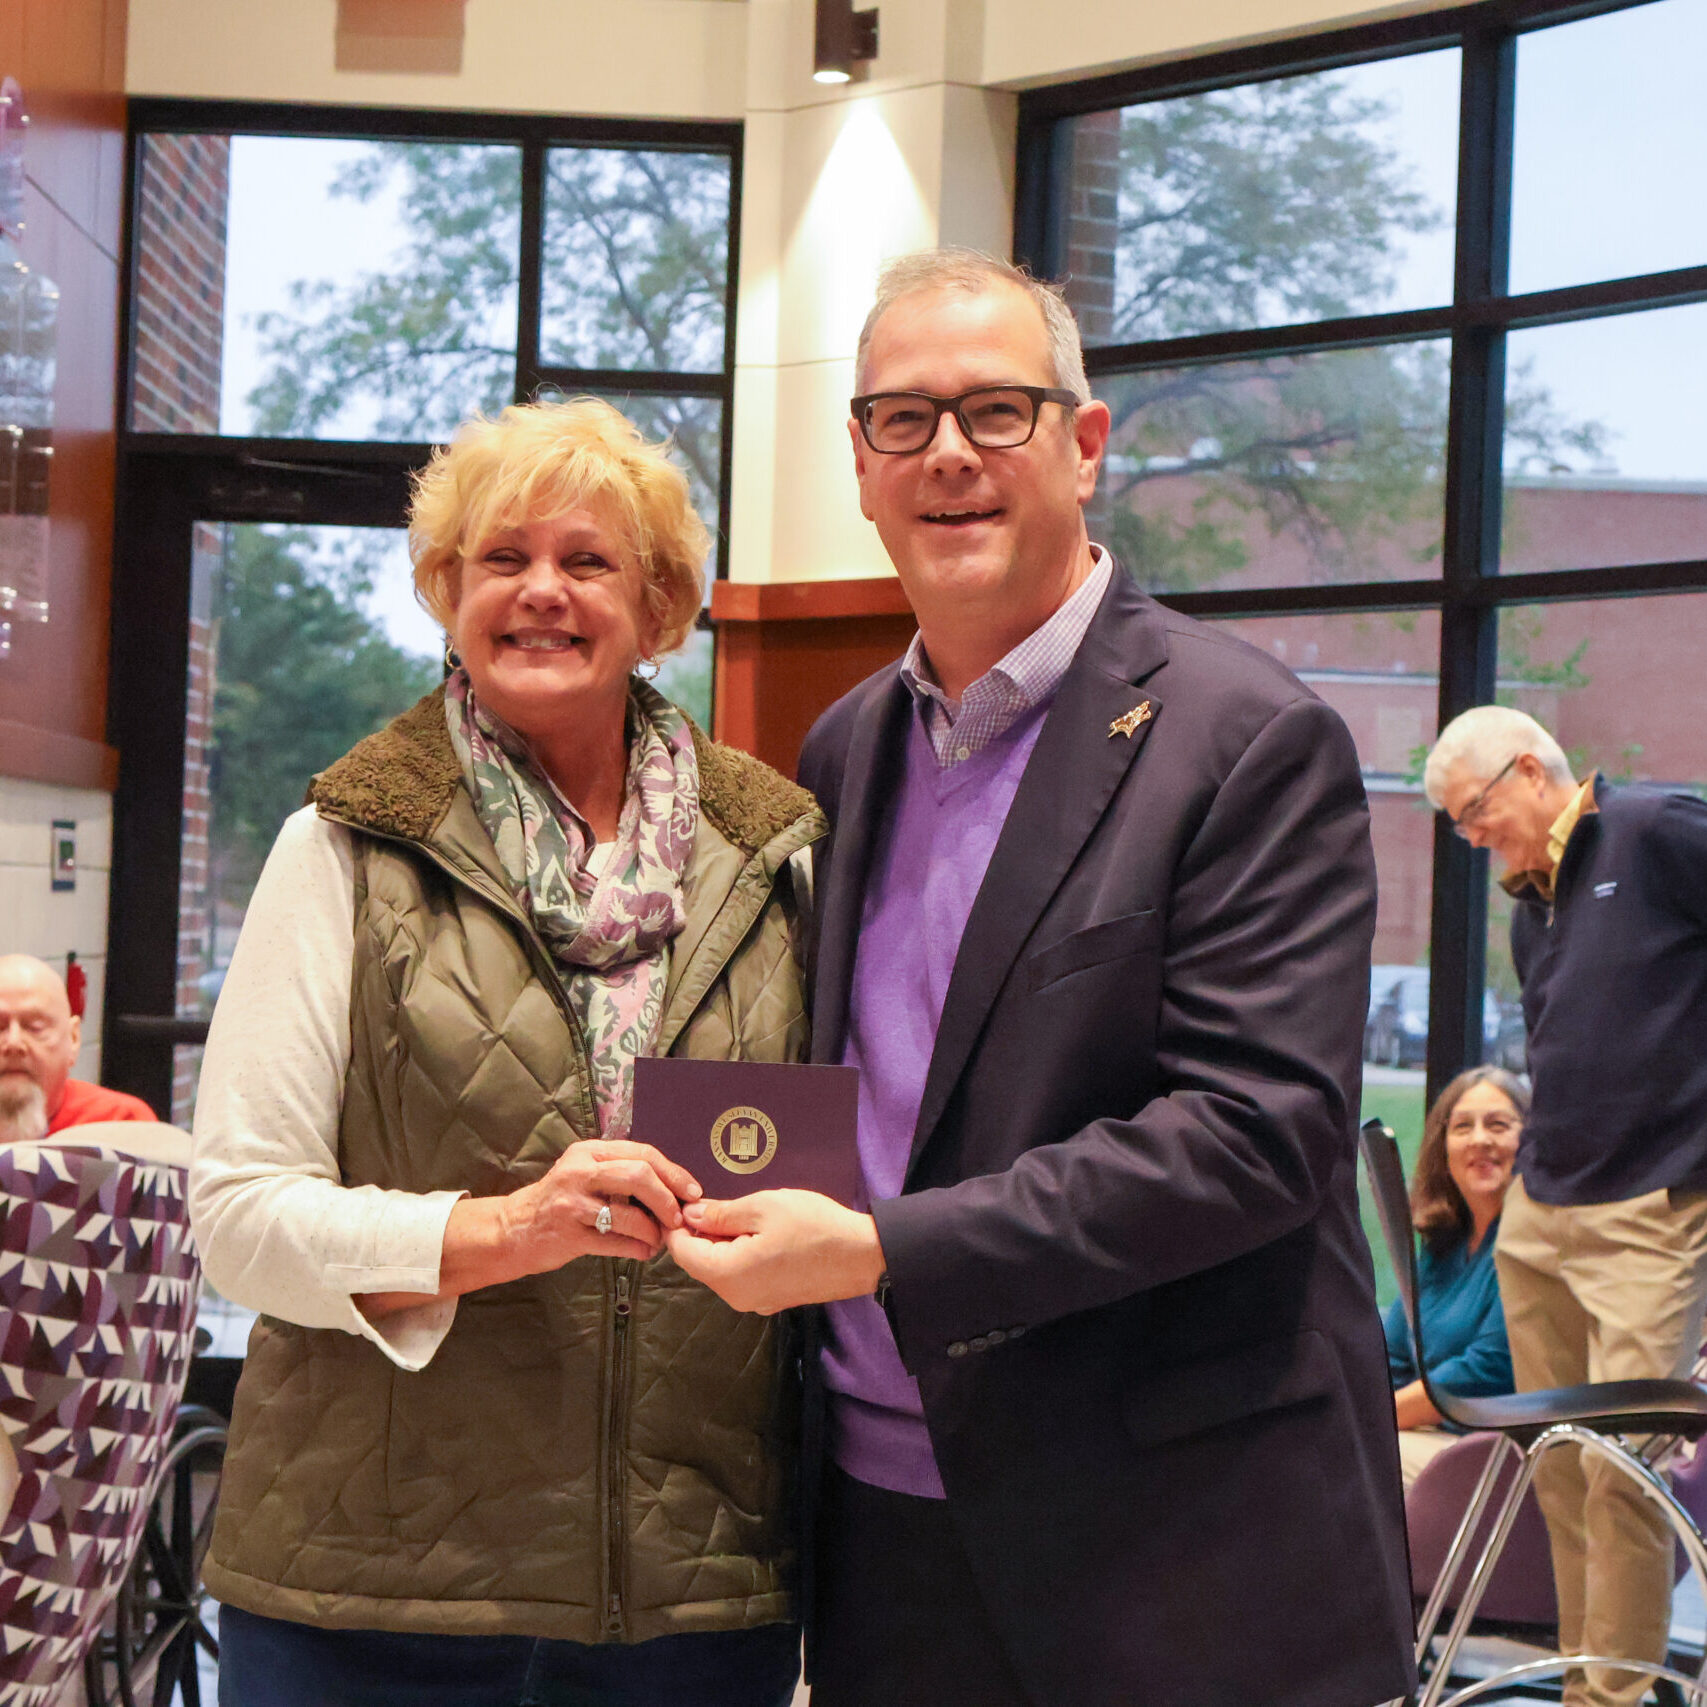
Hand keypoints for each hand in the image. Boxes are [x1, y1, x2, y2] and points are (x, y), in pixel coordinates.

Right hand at [503, 1138, 703, 1268]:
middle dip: (667, 1198)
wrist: (511, 1229)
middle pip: (639, 1175)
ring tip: (658, 1239)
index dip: (673, 1173)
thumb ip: (620, 1172)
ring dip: (653, 1230)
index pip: (642, 1154)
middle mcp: (580, 1171)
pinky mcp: (569, 1234)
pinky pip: (615, 1242)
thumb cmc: (558, 1201)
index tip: (692, 1191)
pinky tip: (643, 1252)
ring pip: (629, 1213)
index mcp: (590, 1152)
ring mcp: (572, 1203)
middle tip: (678, 1218)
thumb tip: (672, 1188)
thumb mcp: (584, 1173)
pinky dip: (637, 1248)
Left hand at [665, 1190, 884, 1314]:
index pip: (682, 1251)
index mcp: (728, 1275)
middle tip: (716, 1199)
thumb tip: (690, 1216)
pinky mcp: (772, 1299)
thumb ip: (721, 1214)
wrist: (862, 1255)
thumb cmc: (814, 1226)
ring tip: (742, 1212)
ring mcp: (756, 1302)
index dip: (678, 1224)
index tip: (685, 1200)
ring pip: (721, 1268)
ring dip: (722, 1242)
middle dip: (701, 1232)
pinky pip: (742, 1276)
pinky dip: (740, 1253)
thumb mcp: (763, 1208)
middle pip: (700, 1262)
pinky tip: (759, 1231)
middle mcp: (737, 1297)